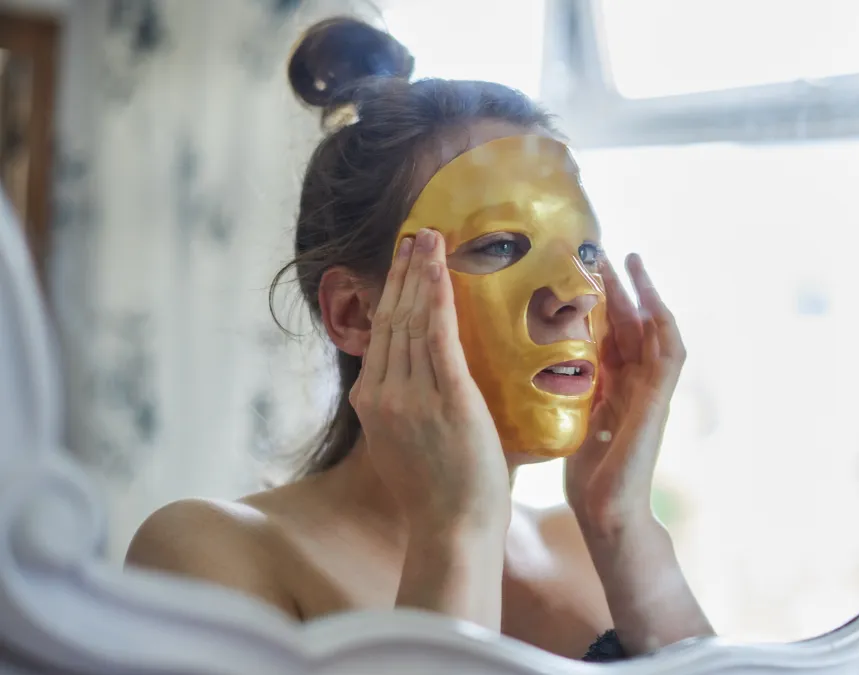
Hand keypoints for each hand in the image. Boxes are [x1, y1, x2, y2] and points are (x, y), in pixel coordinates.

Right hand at [350, 229, 509, 531]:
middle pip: (391, 320)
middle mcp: (383, 395)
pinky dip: (437, 296)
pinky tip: (440, 267)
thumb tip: (429, 384)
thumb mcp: (407, 448)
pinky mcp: (446, 398)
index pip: (380, 338)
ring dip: (419, 273)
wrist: (453, 531)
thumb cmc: (442, 497)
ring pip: (411, 320)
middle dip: (402, 273)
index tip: (399, 265)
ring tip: (428, 238)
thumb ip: (411, 410)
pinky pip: (438, 334)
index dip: (390, 296)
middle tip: (415, 234)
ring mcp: (411, 395)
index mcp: (372, 406)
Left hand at [563, 253, 711, 652]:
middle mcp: (633, 381)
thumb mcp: (563, 418)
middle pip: (629, 320)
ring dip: (644, 293)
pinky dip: (663, 322)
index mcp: (609, 384)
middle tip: (598, 248)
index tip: (569, 268)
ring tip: (628, 260)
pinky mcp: (660, 400)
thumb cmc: (583, 475)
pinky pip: (671, 352)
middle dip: (616, 285)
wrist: (607, 513)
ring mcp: (651, 389)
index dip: (591, 300)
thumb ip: (555, 389)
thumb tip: (511, 364)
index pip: (603, 330)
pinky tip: (652, 299)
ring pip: (654, 327)